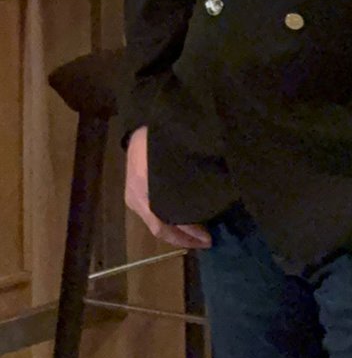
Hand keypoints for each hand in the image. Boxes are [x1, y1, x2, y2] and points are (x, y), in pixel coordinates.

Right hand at [124, 127, 211, 249]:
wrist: (144, 118)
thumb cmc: (163, 138)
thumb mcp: (178, 160)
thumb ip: (191, 179)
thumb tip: (213, 201)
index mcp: (144, 195)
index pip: (165, 226)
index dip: (187, 235)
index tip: (209, 239)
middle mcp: (136, 199)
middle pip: (160, 226)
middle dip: (184, 235)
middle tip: (206, 239)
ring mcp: (132, 195)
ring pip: (156, 220)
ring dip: (176, 227)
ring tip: (198, 230)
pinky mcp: (133, 189)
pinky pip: (152, 211)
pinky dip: (168, 216)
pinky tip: (183, 215)